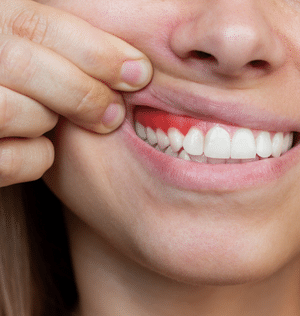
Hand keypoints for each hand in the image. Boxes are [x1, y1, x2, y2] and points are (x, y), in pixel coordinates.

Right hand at [0, 0, 151, 186]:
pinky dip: (37, 158)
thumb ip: (67, 47)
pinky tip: (40, 147)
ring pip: (16, 112)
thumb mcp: (37, 50)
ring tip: (55, 121)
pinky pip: (13, 160)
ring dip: (49, 121)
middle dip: (84, 92)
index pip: (35, 25)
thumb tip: (135, 66)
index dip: (97, 51)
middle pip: (24, 65)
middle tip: (115, 114)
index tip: (140, 72)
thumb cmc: (23, 83)